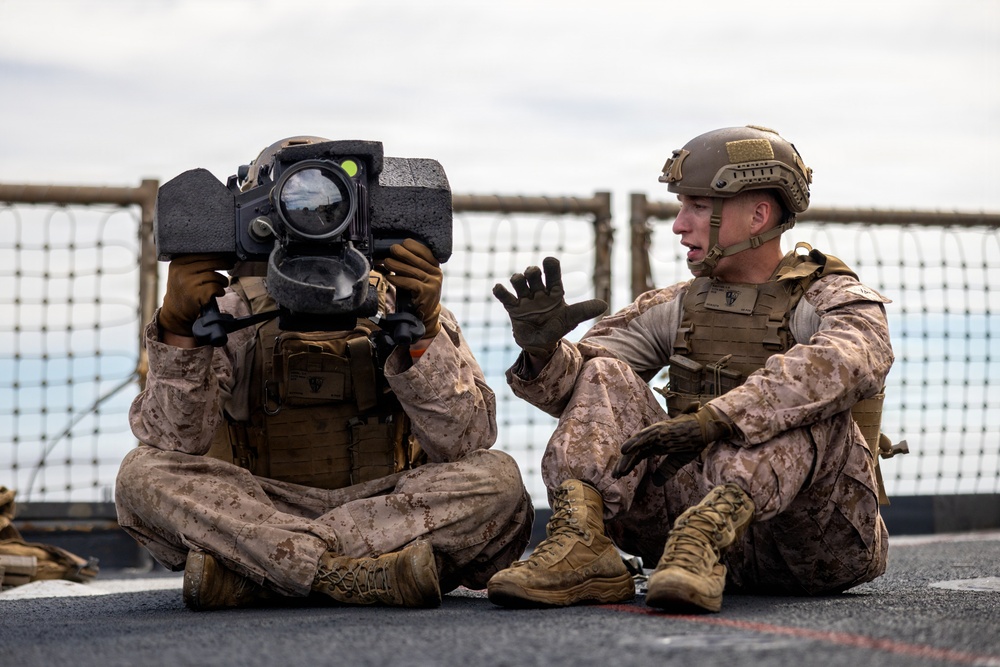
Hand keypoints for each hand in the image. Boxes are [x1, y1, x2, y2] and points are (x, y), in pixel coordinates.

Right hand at [159, 253, 234, 336]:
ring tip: (222, 284)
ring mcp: (188, 283)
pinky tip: (218, 293)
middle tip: (230, 265)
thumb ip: (195, 263)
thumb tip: (220, 253)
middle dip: (224, 264)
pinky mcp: (196, 295)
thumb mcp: (182, 273)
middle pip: (210, 263)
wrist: (175, 312)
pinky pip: (215, 288)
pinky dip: (220, 290)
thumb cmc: (184, 290)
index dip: (217, 254)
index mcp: (178, 263)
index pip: (202, 254)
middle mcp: (181, 271)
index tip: (226, 256)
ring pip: (214, 276)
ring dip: (223, 281)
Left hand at [383, 238, 442, 338]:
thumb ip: (406, 265)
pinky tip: (389, 278)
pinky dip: (398, 280)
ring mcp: (433, 283)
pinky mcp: (427, 292)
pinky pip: (410, 283)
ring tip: (386, 262)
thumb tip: (387, 255)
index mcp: (434, 266)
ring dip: (397, 265)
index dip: (413, 246)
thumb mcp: (414, 276)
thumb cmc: (416, 292)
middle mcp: (436, 273)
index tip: (402, 243)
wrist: (424, 314)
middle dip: (403, 253)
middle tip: (392, 249)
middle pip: (418, 260)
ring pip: (413, 271)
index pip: (425, 251)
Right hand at [492, 257, 606, 358]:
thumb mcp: (570, 319)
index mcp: (554, 292)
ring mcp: (525, 299)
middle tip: (533, 274)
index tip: (549, 261)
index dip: (551, 266)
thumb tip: (604, 305)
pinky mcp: (513, 308)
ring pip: (519, 282)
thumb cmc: (557, 328)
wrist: (540, 345)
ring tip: (518, 281)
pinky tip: (499, 288)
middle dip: (532, 271)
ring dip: (518, 278)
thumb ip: (584, 310)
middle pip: (534, 274)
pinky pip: (505, 297)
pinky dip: (501, 291)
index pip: (553, 274)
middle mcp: (539, 292)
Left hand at [613, 406, 733, 483]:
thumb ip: (666, 470)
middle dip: (624, 464)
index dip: (629, 465)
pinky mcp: (661, 428)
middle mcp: (653, 438)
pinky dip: (634, 442)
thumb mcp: (677, 460)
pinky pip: (645, 436)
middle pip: (635, 451)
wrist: (706, 426)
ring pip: (637, 445)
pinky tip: (625, 449)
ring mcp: (656, 432)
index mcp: (656, 445)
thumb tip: (655, 483)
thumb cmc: (693, 441)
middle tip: (614, 476)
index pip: (638, 456)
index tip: (619, 475)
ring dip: (627, 456)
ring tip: (618, 469)